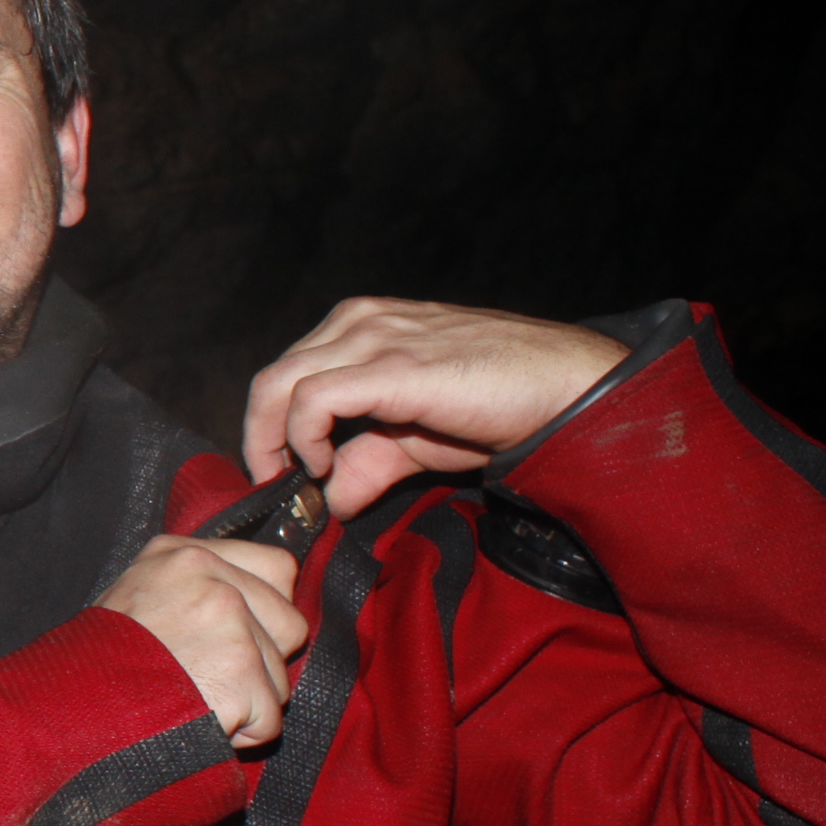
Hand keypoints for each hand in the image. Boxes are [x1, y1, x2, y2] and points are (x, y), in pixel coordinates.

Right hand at [98, 537, 312, 748]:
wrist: (70, 709)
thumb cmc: (98, 665)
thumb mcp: (138, 596)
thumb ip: (196, 590)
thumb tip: (256, 608)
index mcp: (183, 554)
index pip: (278, 568)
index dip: (267, 610)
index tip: (241, 635)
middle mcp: (210, 576)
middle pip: (290, 625)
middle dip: (262, 661)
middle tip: (208, 675)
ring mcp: (227, 621)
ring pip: (280, 676)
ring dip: (248, 701)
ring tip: (192, 699)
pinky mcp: (238, 670)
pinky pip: (270, 718)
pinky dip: (241, 734)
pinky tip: (200, 722)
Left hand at [242, 299, 630, 519]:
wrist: (565, 390)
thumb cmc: (499, 406)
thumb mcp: (417, 442)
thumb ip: (368, 465)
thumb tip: (330, 503)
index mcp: (360, 326)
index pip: (286, 371)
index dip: (268, 426)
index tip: (277, 473)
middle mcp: (359, 322)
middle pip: (271, 377)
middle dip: (259, 436)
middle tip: (273, 484)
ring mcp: (373, 337)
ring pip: (280, 383)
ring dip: (273, 440)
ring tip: (299, 479)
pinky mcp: (391, 366)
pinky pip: (312, 398)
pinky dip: (302, 437)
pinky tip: (323, 467)